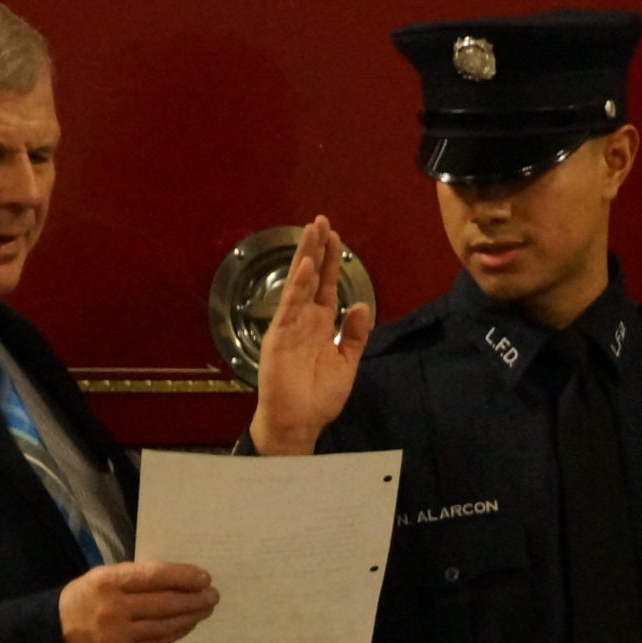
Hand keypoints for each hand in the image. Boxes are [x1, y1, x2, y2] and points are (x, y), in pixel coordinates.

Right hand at [59, 561, 217, 642]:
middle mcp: (115, 609)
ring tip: (205, 609)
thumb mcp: (101, 577)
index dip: (182, 577)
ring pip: (165, 625)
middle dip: (194, 599)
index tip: (204, 578)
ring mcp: (120, 635)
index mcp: (108, 583)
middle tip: (213, 596)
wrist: (54, 635)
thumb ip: (133, 577)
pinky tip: (187, 626)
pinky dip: (175, 633)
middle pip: (165, 603)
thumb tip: (175, 577)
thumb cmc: (84, 600)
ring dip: (190, 617)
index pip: (154, 577)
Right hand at [248, 215, 374, 455]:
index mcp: (321, 324)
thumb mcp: (347, 363)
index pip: (328, 286)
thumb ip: (355, 336)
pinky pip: (289, 307)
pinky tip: (305, 268)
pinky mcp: (279, 337)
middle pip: (312, 277)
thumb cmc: (319, 396)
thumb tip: (362, 306)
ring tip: (312, 232)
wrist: (300, 422)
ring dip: (305, 258)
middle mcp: (304, 319)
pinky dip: (297, 287)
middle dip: (317, 249)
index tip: (335, 236)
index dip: (332, 261)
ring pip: (299, 285)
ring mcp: (290, 325)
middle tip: (321, 221)